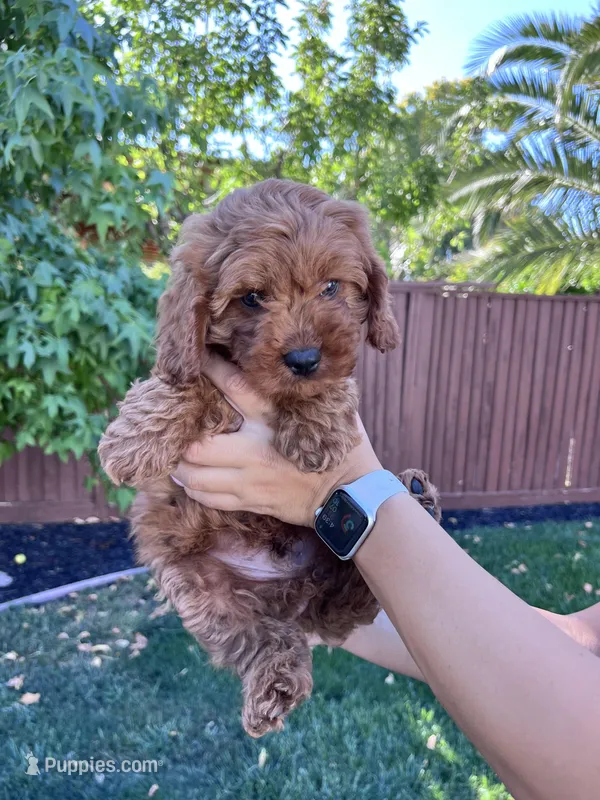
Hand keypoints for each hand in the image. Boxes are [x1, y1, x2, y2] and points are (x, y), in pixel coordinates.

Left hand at [171, 354, 381, 526]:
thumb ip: (306, 390)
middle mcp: (255, 451)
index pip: (235, 387)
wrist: (352, 496)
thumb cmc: (344, 448)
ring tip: (176, 457)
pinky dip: (194, 488)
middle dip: (181, 439)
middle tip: (175, 429)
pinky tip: (190, 480)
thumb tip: (294, 363)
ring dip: (181, 467)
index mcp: (274, 420)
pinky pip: (210, 500)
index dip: (212, 370)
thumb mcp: (329, 410)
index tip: (198, 359)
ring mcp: (250, 482)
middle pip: (199, 448)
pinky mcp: (251, 502)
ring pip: (197, 478)